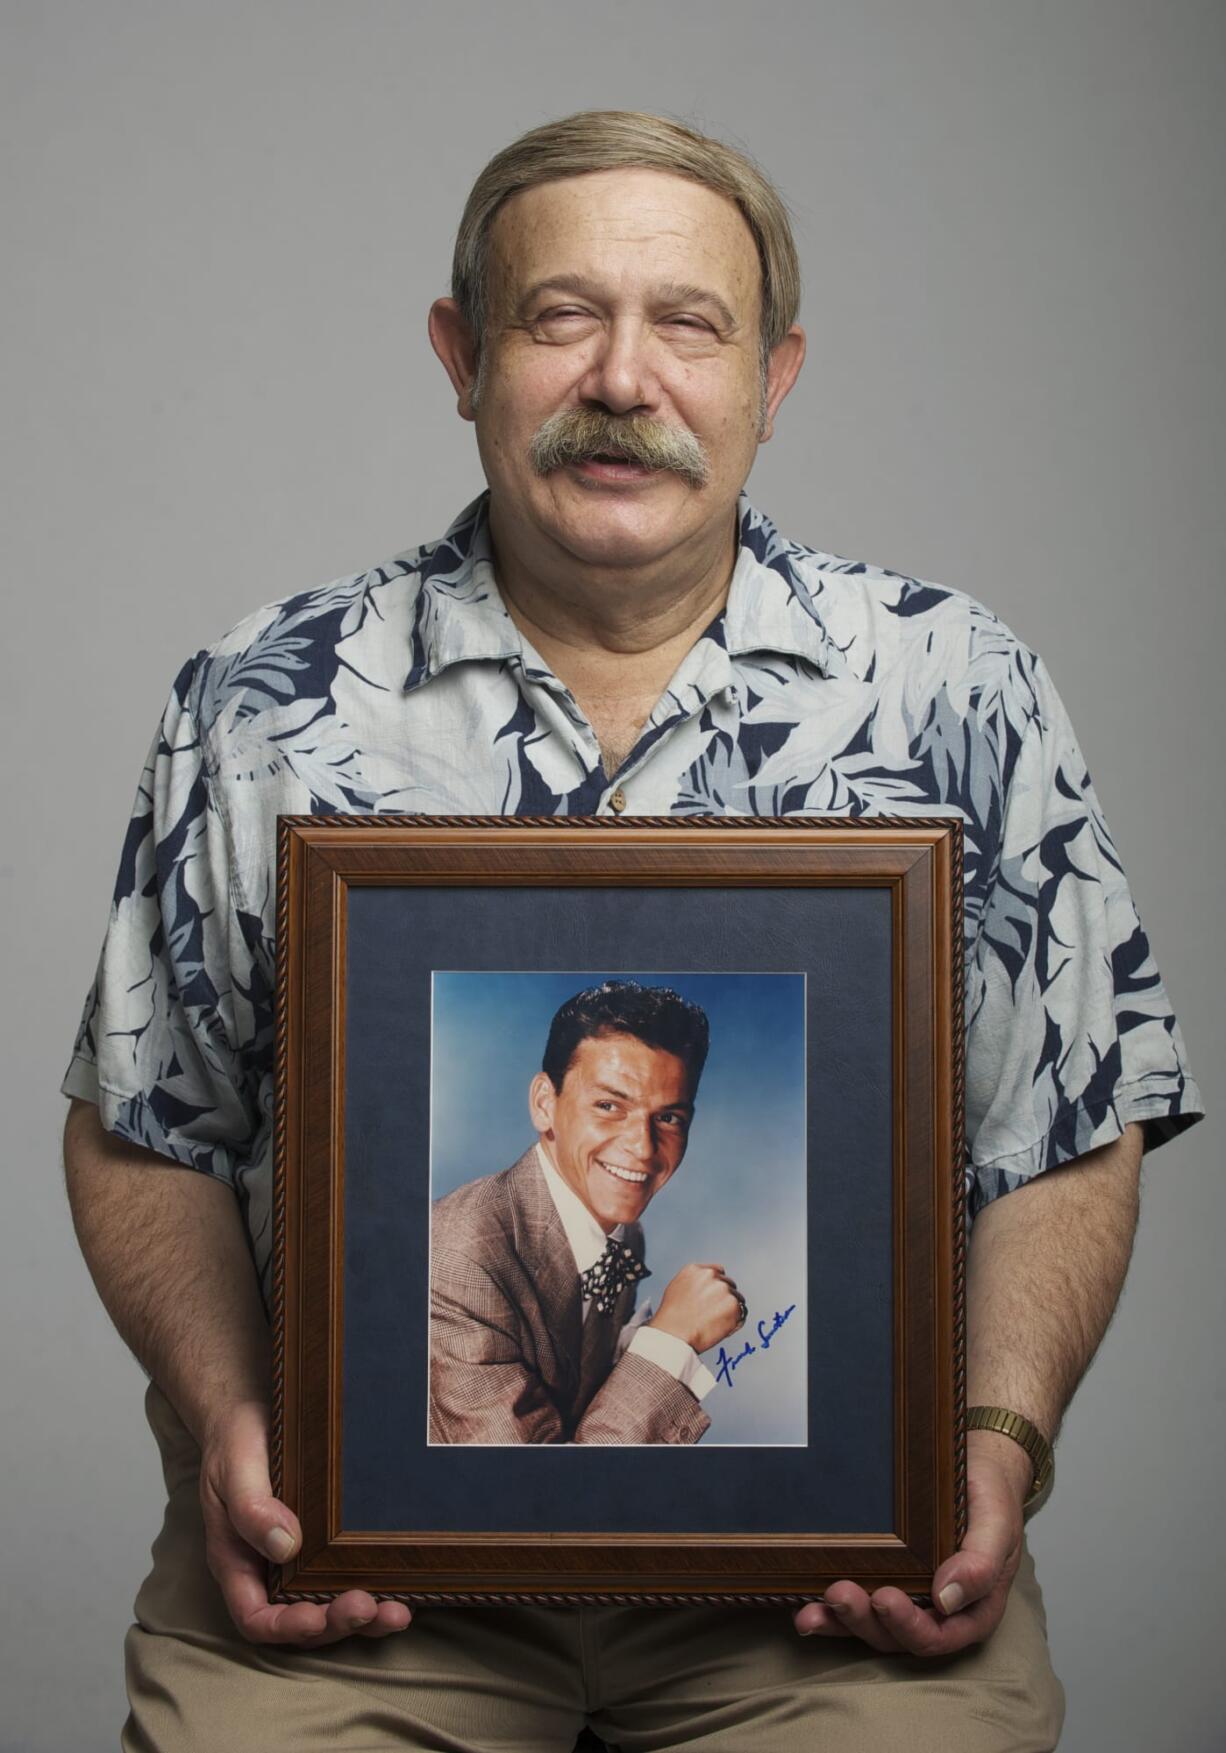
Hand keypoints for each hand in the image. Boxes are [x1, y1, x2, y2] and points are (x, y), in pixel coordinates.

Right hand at [198, 1399, 412, 1645]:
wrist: (252, 1410)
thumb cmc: (235, 1440)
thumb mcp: (234, 1468)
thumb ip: (251, 1508)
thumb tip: (285, 1546)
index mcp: (238, 1562)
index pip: (257, 1618)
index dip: (286, 1628)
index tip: (316, 1616)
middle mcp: (269, 1570)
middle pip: (302, 1621)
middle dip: (336, 1623)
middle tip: (369, 1609)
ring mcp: (301, 1558)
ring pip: (330, 1604)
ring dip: (364, 1617)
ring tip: (397, 1612)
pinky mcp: (327, 1540)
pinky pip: (347, 1573)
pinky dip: (374, 1586)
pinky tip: (402, 1586)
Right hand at [650, 1262, 744, 1353]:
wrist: (674, 1334)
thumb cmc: (672, 1318)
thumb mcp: (676, 1288)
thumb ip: (694, 1282)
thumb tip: (705, 1286)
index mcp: (696, 1270)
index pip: (718, 1272)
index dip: (716, 1287)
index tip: (713, 1298)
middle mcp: (711, 1275)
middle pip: (729, 1284)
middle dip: (724, 1298)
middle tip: (711, 1314)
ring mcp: (724, 1289)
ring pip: (736, 1298)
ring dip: (730, 1310)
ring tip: (712, 1322)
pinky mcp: (734, 1305)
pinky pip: (742, 1313)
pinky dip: (735, 1322)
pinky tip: (720, 1328)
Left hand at [792, 1432, 1030, 1655]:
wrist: (975, 1465)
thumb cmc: (990, 1498)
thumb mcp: (997, 1525)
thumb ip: (981, 1564)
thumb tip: (947, 1599)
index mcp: (971, 1610)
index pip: (938, 1636)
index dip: (908, 1626)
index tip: (885, 1599)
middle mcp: (936, 1613)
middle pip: (897, 1637)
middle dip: (864, 1622)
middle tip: (840, 1593)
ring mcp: (908, 1598)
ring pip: (871, 1626)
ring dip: (840, 1622)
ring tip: (812, 1611)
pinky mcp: (882, 1579)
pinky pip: (858, 1604)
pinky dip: (831, 1611)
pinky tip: (804, 1609)